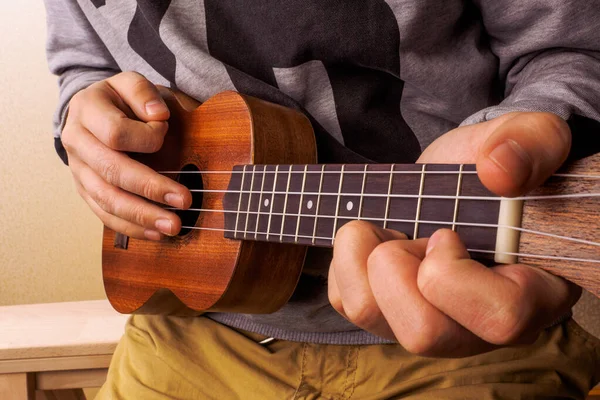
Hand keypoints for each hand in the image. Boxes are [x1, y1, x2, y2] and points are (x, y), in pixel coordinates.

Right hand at [62, 72, 191, 239]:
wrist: (93, 112)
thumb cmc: (121, 100)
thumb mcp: (131, 83)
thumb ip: (143, 93)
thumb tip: (157, 115)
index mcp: (86, 110)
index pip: (115, 133)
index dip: (146, 136)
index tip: (166, 130)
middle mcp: (76, 142)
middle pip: (111, 172)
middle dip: (150, 188)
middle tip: (184, 201)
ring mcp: (78, 170)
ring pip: (107, 199)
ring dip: (142, 216)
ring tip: (173, 226)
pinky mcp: (85, 191)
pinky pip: (105, 215)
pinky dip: (131, 227)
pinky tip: (156, 234)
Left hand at [328, 112, 581, 356]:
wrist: (457, 178)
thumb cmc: (499, 167)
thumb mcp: (532, 137)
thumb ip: (534, 143)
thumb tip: (499, 172)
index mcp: (531, 295)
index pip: (501, 318)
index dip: (457, 272)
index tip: (445, 231)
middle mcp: (476, 327)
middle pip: (422, 333)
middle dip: (398, 265)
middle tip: (413, 231)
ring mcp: (427, 324)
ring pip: (369, 316)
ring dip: (365, 257)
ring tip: (390, 228)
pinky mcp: (385, 313)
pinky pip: (344, 298)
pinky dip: (346, 259)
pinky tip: (376, 238)